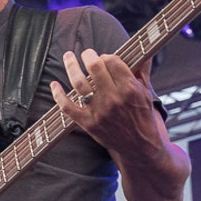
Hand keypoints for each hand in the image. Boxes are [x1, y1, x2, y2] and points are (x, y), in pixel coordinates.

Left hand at [50, 49, 190, 200]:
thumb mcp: (146, 94)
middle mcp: (114, 99)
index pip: (112, 61)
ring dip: (71, 66)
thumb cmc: (143, 119)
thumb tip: (144, 51)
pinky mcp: (88, 124)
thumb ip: (142, 71)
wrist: (141, 149)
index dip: (107, 56)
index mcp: (130, 89)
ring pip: (79, 83)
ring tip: (68, 57)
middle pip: (95, 68)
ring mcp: (99, 112)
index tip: (105, 58)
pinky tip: (54, 85)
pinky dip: (58, 95)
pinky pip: (67, 107)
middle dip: (88, 55)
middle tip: (87, 53)